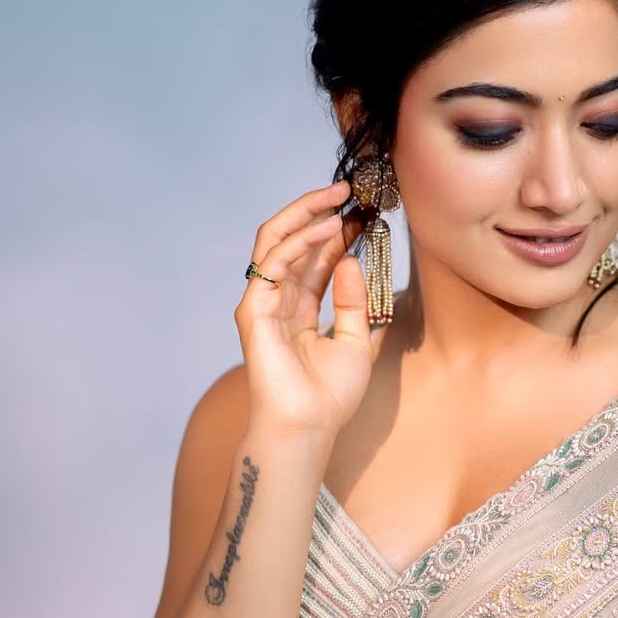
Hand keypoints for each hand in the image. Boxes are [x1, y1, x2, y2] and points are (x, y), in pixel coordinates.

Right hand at [235, 179, 377, 441]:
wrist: (309, 427)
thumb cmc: (330, 396)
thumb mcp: (359, 343)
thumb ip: (355, 302)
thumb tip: (350, 260)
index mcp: (301, 309)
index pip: (315, 258)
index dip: (336, 232)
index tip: (363, 213)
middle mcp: (279, 301)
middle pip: (291, 240)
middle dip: (315, 210)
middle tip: (345, 190)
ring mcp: (263, 304)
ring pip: (276, 241)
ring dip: (305, 215)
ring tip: (337, 199)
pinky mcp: (254, 310)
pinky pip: (273, 263)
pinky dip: (299, 241)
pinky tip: (328, 230)